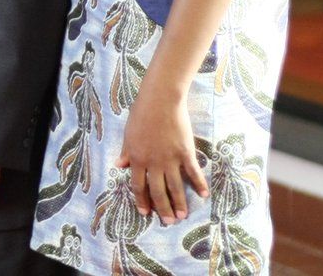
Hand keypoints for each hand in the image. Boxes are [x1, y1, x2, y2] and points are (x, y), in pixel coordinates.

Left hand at [117, 84, 207, 224]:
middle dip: (162, 208)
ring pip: (175, 187)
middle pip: (157, 191)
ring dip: (179, 203)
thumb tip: (119, 165)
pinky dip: (199, 184)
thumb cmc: (141, 113)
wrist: (161, 100)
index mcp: (137, 158)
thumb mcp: (128, 133)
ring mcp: (170, 159)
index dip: (141, 200)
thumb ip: (126, 152)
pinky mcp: (185, 152)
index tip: (145, 213)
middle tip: (167, 222)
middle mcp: (153, 162)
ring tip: (182, 216)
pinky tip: (204, 195)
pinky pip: (193, 172)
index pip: (138, 185)